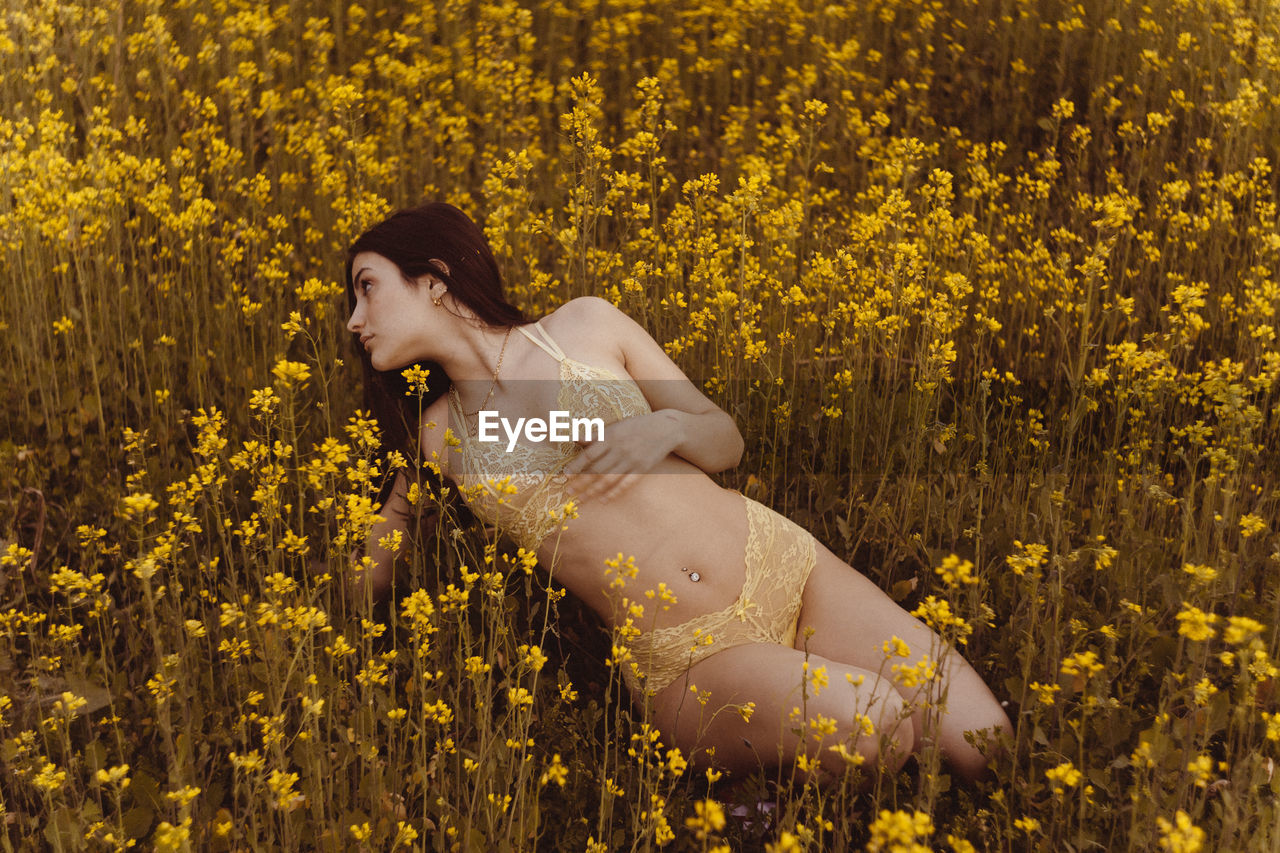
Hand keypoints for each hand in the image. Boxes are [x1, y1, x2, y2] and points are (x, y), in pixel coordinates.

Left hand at [561, 412, 682, 502]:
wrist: (666, 428)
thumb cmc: (636, 426)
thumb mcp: (615, 426)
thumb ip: (595, 435)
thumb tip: (573, 437)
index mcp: (611, 437)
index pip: (589, 454)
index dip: (576, 465)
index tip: (565, 475)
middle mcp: (620, 450)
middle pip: (596, 470)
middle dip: (581, 482)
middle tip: (568, 491)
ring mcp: (631, 461)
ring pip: (608, 479)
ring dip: (593, 491)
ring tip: (582, 498)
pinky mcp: (642, 469)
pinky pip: (625, 484)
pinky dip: (614, 493)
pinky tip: (604, 500)